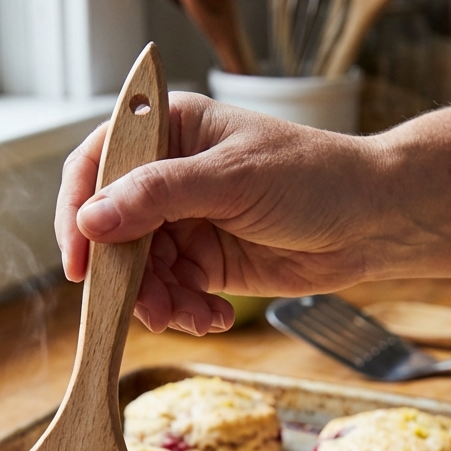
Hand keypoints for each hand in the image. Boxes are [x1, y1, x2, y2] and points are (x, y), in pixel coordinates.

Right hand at [55, 93, 374, 334]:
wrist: (372, 221)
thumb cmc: (313, 177)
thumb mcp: (231, 179)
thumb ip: (158, 196)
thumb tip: (92, 220)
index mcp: (169, 132)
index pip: (97, 165)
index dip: (79, 212)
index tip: (80, 261)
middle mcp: (169, 175)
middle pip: (114, 230)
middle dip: (127, 275)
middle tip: (147, 308)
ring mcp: (185, 220)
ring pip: (141, 270)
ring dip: (158, 301)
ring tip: (189, 317)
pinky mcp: (206, 262)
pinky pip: (173, 292)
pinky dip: (185, 311)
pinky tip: (212, 318)